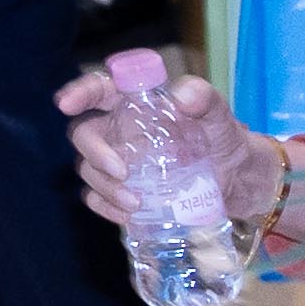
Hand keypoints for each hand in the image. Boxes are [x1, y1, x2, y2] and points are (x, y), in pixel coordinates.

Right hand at [57, 56, 287, 231]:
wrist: (239, 181)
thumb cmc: (225, 139)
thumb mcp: (220, 117)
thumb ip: (205, 100)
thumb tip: (181, 96)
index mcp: (136, 103)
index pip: (99, 89)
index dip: (79, 92)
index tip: (65, 104)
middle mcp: (120, 130)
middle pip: (84, 133)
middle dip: (94, 152)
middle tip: (121, 171)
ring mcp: (120, 162)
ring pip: (88, 169)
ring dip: (104, 186)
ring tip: (136, 203)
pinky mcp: (124, 191)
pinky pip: (97, 198)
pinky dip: (106, 207)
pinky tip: (128, 215)